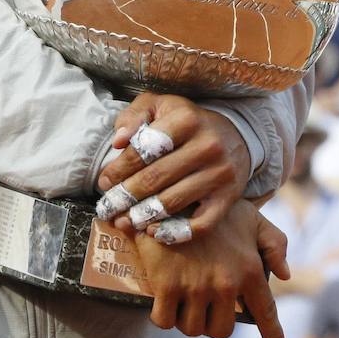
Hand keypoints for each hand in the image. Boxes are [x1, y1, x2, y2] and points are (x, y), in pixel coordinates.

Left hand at [96, 93, 251, 239]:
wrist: (235, 136)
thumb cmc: (185, 121)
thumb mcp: (159, 105)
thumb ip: (133, 117)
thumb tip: (118, 142)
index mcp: (186, 120)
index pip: (145, 149)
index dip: (119, 168)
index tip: (103, 182)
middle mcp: (207, 146)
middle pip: (156, 178)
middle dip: (126, 196)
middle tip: (107, 207)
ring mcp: (220, 174)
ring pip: (174, 202)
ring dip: (143, 216)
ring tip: (123, 221)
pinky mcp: (229, 198)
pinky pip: (201, 223)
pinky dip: (175, 232)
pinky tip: (153, 231)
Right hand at [134, 199, 289, 337]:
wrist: (170, 193)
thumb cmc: (211, 202)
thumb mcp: (250, 216)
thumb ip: (274, 242)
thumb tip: (285, 274)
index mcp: (249, 270)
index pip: (266, 311)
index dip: (272, 334)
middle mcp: (225, 284)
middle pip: (221, 329)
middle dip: (212, 323)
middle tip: (203, 308)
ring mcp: (196, 287)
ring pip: (193, 327)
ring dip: (187, 320)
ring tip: (182, 304)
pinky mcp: (167, 286)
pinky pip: (165, 320)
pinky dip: (163, 317)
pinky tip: (162, 306)